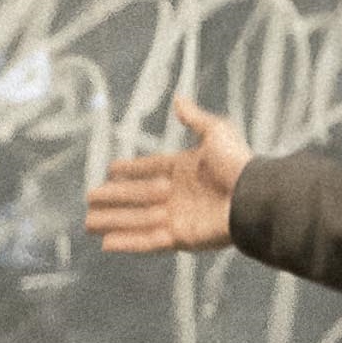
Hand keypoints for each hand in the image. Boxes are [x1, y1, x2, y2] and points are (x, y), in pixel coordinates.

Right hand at [79, 95, 252, 254]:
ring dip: (112, 221)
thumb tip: (178, 99)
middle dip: (112, 198)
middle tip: (89, 199)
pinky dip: (127, 242)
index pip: (149, 169)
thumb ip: (195, 118)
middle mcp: (176, 195)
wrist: (254, 197)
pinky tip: (106, 243)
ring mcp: (176, 218)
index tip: (110, 170)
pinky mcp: (179, 238)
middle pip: (136, 196)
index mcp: (183, 170)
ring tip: (88, 222)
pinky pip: (147, 241)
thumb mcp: (217, 132)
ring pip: (135, 219)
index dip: (129, 170)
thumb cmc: (238, 164)